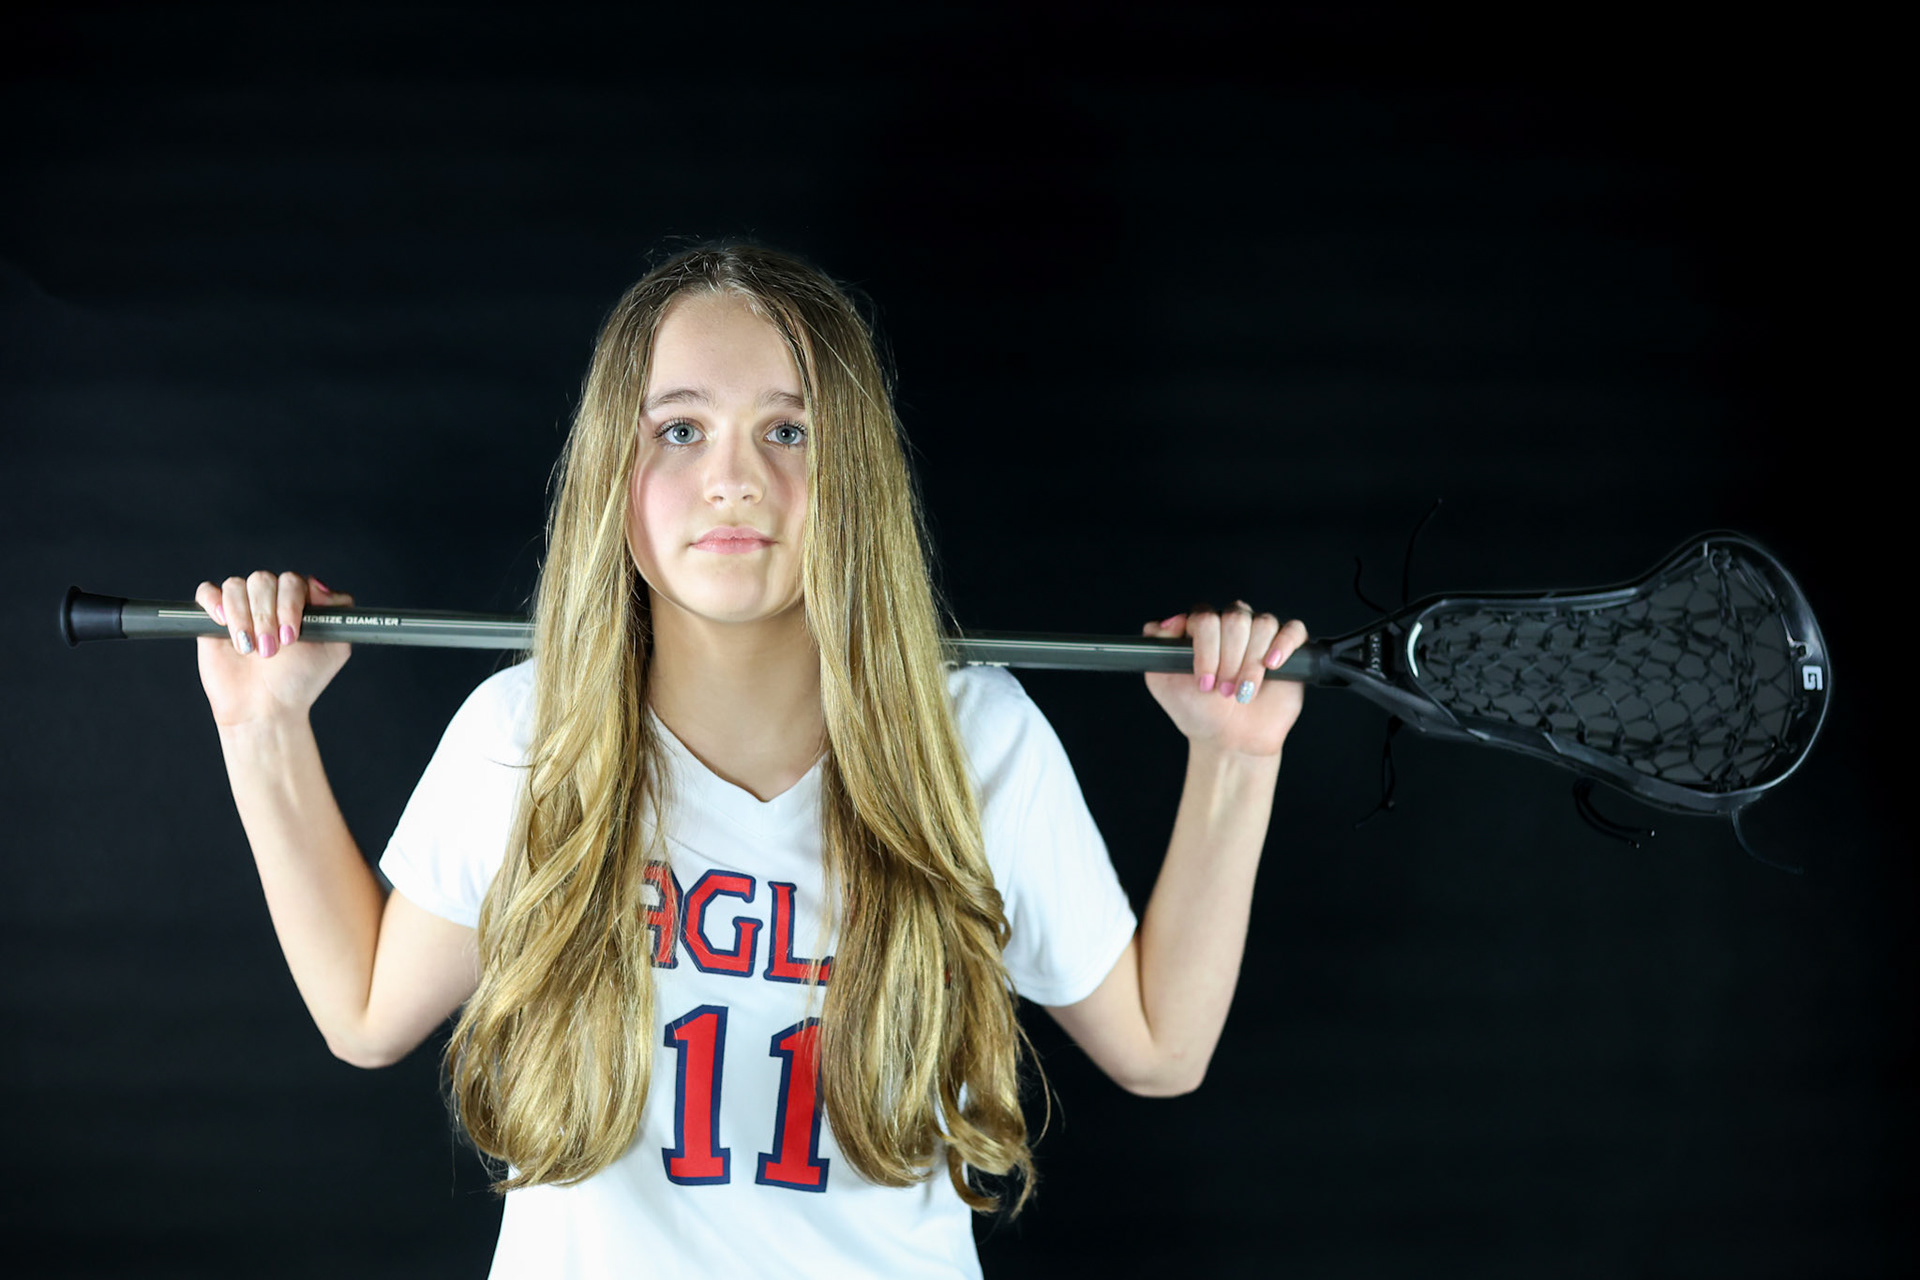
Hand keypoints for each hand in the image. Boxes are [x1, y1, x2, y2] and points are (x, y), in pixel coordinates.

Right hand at [193, 571, 355, 727]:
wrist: (263, 708)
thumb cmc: (298, 680)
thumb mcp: (334, 649)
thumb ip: (337, 611)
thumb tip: (315, 584)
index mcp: (299, 602)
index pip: (293, 581)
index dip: (290, 604)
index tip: (291, 636)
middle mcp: (271, 599)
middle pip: (263, 580)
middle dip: (266, 615)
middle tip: (271, 649)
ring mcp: (242, 606)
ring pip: (236, 585)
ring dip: (243, 617)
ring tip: (249, 650)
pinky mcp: (214, 617)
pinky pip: (208, 591)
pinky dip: (214, 601)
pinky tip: (223, 623)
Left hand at [1141, 602, 1308, 759]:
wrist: (1230, 740)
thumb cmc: (1198, 711)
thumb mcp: (1163, 683)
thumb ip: (1157, 647)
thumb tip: (1165, 622)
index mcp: (1202, 628)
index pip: (1204, 617)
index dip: (1205, 649)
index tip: (1203, 681)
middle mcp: (1231, 626)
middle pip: (1235, 618)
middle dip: (1228, 660)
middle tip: (1223, 691)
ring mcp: (1260, 636)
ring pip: (1263, 624)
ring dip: (1251, 663)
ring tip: (1243, 692)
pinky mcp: (1288, 649)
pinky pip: (1293, 630)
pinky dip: (1283, 644)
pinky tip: (1272, 665)